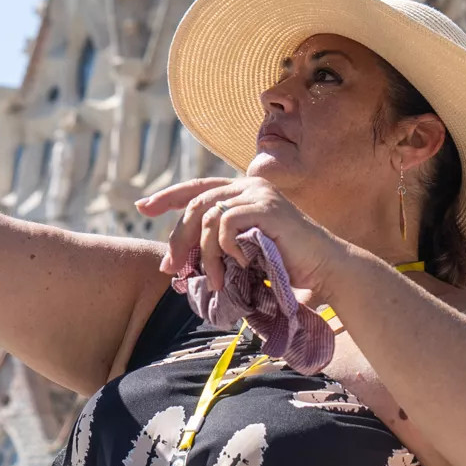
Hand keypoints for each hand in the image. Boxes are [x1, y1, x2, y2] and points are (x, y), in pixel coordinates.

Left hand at [137, 176, 348, 298]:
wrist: (323, 269)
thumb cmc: (284, 266)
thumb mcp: (239, 253)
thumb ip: (212, 248)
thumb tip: (171, 263)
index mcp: (242, 192)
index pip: (196, 188)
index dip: (167, 196)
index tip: (142, 207)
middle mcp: (248, 186)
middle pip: (195, 205)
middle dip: (179, 239)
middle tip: (172, 268)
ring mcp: (258, 194)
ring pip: (208, 217)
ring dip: (205, 254)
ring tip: (215, 280)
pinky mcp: (266, 208)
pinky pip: (226, 223)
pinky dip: (227, 248)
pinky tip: (243, 263)